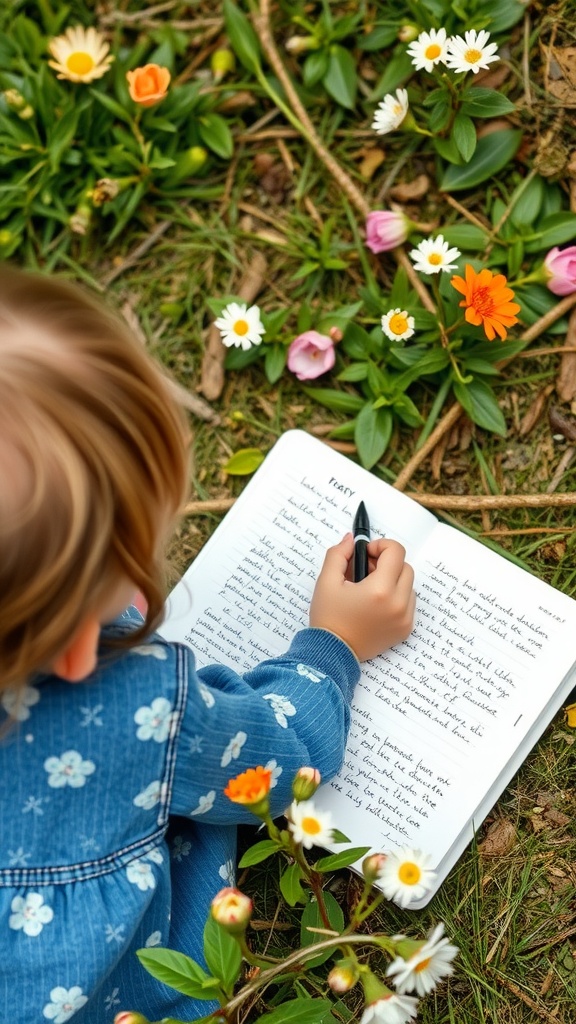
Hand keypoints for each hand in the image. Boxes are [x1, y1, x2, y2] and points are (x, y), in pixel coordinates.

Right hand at [309, 533, 414, 660]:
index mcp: (380, 590)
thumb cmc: (329, 618)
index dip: (380, 546)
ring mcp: (404, 618)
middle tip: (366, 571)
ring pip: (408, 585)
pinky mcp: (405, 629)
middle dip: (387, 563)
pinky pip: (408, 603)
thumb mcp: (326, 581)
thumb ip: (338, 554)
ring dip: (393, 580)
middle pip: (405, 567)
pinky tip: (376, 604)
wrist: (332, 652)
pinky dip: (396, 598)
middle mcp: (398, 604)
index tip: (367, 553)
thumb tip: (351, 540)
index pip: (396, 552)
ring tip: (370, 589)